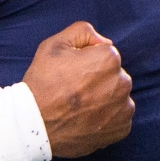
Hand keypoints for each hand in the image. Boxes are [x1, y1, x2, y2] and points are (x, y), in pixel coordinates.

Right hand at [23, 21, 133, 157]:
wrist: (36, 124)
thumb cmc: (43, 83)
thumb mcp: (54, 44)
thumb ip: (82, 32)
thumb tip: (103, 41)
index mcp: (109, 59)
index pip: (105, 54)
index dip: (87, 61)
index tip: (72, 73)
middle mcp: (122, 82)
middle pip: (114, 75)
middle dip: (99, 79)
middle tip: (75, 90)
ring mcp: (124, 108)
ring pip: (117, 96)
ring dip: (105, 99)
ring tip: (80, 106)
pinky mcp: (122, 128)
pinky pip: (119, 117)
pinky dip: (107, 118)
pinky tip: (87, 119)